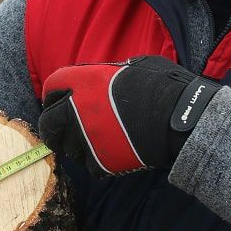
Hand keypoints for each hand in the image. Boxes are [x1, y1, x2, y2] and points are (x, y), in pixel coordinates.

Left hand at [38, 55, 219, 176]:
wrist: (181, 121)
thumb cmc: (166, 87)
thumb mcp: (137, 65)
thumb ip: (111, 73)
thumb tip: (108, 75)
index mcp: (86, 82)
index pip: (53, 85)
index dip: (54, 92)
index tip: (57, 99)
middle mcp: (79, 110)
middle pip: (48, 122)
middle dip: (52, 125)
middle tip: (59, 129)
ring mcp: (88, 138)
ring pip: (67, 147)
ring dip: (75, 144)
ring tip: (90, 142)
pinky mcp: (100, 162)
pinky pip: (89, 165)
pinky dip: (96, 161)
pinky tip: (110, 153)